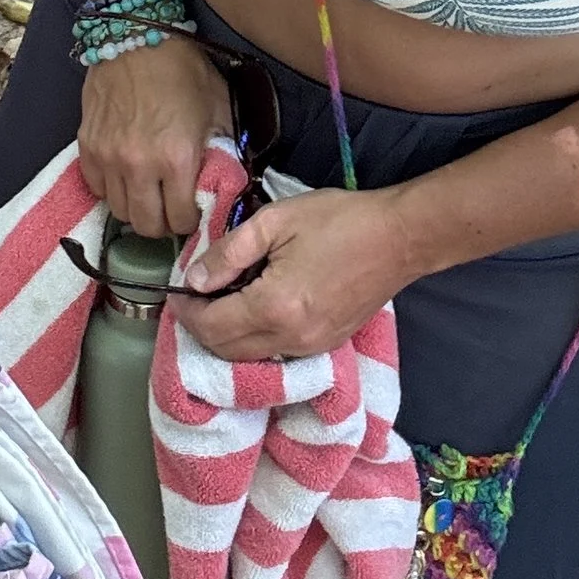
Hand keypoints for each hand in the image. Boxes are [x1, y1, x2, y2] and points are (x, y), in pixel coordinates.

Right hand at [77, 34, 229, 238]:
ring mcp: (108, 157)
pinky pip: (95, 187)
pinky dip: (110, 189)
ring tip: (147, 192)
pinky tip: (124, 175)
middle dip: (163, 223)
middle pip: (146, 225)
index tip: (193, 210)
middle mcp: (138, 166)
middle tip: (170, 208)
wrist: (136, 35)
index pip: (181, 219)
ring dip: (136, 207)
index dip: (191, 220)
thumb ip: (225, 147)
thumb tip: (228, 178)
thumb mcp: (219, 106)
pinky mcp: (86, 146)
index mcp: (177, 158)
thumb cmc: (182, 68)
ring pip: (118, 211)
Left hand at [179, 183, 418, 359]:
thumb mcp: (275, 221)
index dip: (186, 311)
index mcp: (274, 307)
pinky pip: (275, 354)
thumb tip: (193, 279)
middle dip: (202, 327)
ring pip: (249, 358)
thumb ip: (228, 253)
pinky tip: (254, 310)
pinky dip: (253, 340)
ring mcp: (311, 348)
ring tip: (223, 300)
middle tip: (196, 296)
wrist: (399, 238)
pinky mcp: (326, 347)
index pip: (212, 326)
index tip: (180, 291)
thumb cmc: (339, 220)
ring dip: (226, 336)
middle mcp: (291, 339)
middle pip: (226, 351)